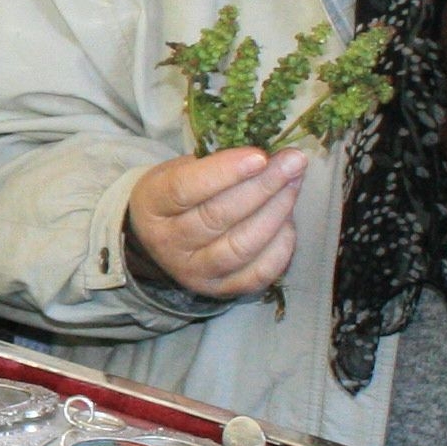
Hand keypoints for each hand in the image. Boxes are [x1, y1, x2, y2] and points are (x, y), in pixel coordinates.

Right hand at [126, 147, 308, 298]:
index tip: (260, 156)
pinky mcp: (221, 289)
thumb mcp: (179, 169)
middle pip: (218, 217)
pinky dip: (280, 245)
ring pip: (241, 246)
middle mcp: (169, 244)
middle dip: (263, 186)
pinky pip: (259, 272)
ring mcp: (194, 272)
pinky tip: (288, 220)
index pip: (185, 189)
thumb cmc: (177, 195)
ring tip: (294, 184)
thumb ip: (217, 162)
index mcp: (152, 205)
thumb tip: (271, 155)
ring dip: (276, 212)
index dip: (225, 172)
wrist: (161, 239)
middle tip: (293, 163)